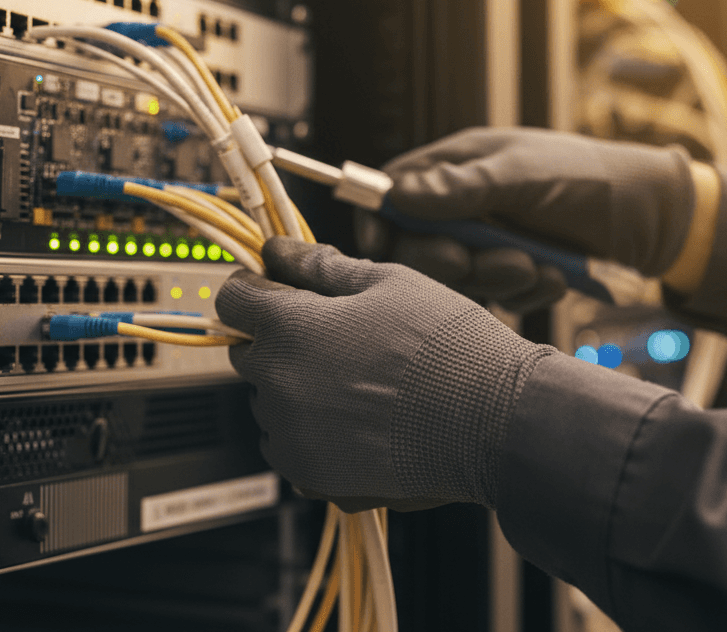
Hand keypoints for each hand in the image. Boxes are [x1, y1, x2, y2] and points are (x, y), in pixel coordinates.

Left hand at [216, 238, 556, 511]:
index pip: (231, 299)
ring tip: (359, 382)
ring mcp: (291, 436)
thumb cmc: (449, 347)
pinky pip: (288, 445)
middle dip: (279, 338)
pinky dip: (310, 432)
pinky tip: (358, 420)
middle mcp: (278, 384)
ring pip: (270, 400)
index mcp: (289, 327)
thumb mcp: (388, 283)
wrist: (495, 424)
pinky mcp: (311, 476)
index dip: (255, 288)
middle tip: (339, 336)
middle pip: (248, 350)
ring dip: (296, 387)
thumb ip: (321, 266)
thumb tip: (278, 251)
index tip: (278, 288)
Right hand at [355, 127, 696, 308]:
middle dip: (446, 259)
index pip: (392, 193)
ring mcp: (489, 240)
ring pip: (456, 278)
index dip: (383, 220)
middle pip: (416, 244)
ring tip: (535, 267)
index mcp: (459, 165)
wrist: (657, 220)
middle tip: (478, 262)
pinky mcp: (513, 272)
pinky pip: (495, 297)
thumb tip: (398, 193)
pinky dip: (523, 292)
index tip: (388, 245)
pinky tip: (555, 277)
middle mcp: (466, 203)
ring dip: (492, 279)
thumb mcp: (525, 177)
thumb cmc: (593, 180)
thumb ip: (462, 186)